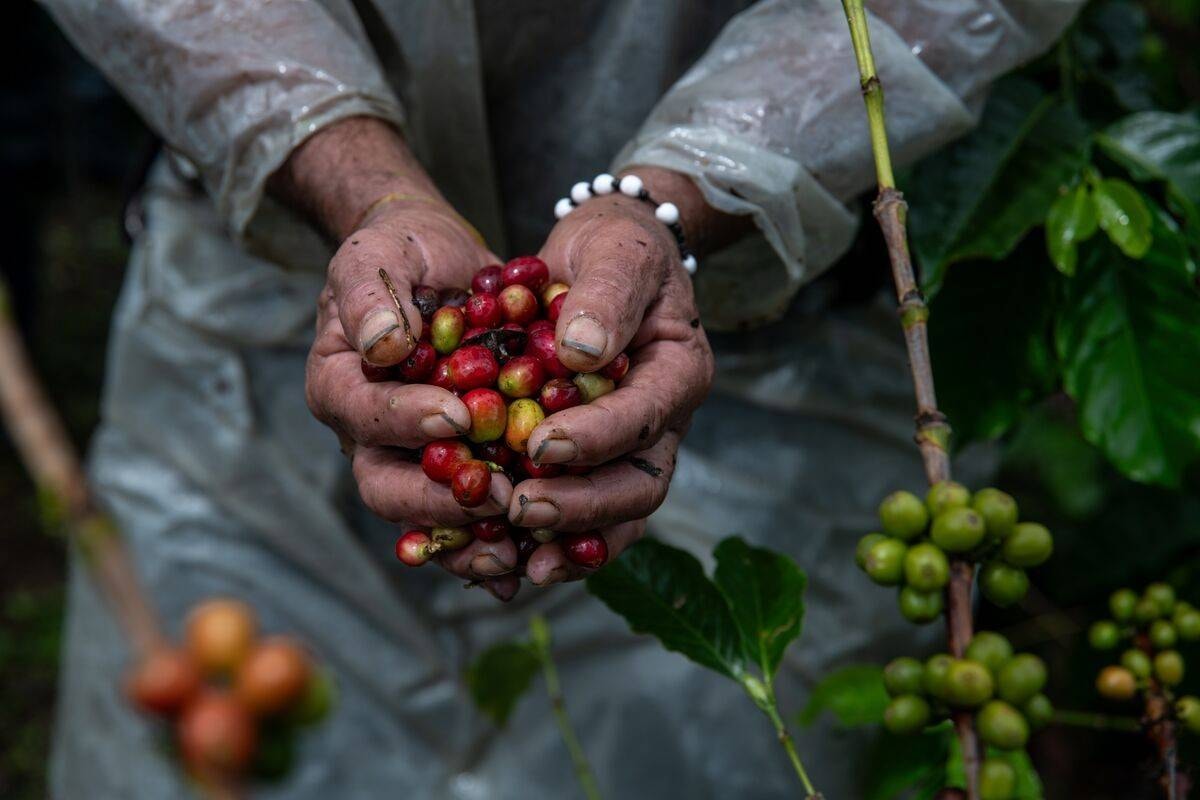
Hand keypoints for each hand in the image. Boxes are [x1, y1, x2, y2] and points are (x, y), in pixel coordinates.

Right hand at [278, 119, 522, 599]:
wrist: (440, 263)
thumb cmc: (403, 251)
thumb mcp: (379, 253)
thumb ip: (371, 294)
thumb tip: (381, 344)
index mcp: (340, 384)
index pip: (362, 415)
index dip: (406, 421)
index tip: (458, 415)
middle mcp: (369, 434)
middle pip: (386, 486)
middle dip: (439, 499)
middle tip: (497, 495)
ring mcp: (412, 458)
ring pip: (427, 518)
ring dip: (469, 539)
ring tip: (516, 548)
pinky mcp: (455, 467)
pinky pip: (470, 517)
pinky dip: (499, 538)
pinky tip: (537, 552)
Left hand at [508, 181, 716, 585]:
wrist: (606, 254)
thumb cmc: (614, 245)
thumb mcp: (615, 250)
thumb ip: (606, 296)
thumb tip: (581, 352)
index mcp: (679, 371)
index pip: (645, 417)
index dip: (597, 437)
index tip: (542, 444)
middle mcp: (663, 422)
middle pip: (637, 485)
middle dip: (580, 505)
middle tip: (520, 508)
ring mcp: (632, 447)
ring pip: (615, 515)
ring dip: (568, 540)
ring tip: (519, 561)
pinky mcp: (596, 459)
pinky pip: (583, 515)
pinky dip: (550, 540)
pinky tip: (506, 557)